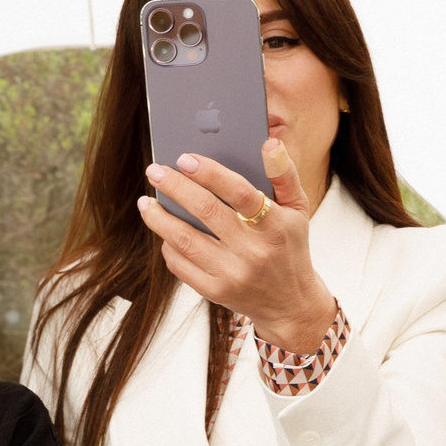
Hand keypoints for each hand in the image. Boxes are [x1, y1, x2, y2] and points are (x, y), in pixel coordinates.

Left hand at [139, 138, 337, 353]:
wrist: (290, 303)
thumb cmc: (290, 247)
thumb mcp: (298, 210)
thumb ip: (284, 174)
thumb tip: (270, 142)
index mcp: (276, 227)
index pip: (241, 193)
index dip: (211, 174)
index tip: (185, 158)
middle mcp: (253, 252)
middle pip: (205, 211)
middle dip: (175, 187)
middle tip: (155, 171)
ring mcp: (233, 274)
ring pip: (184, 239)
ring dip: (159, 217)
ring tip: (146, 201)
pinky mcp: (216, 292)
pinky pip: (181, 264)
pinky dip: (168, 245)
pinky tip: (164, 231)